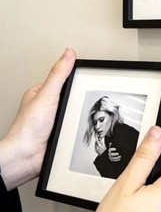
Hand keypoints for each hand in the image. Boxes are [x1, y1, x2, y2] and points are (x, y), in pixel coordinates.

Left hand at [0, 48, 75, 189]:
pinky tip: (76, 129)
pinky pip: (75, 127)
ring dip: (77, 117)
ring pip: (75, 113)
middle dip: (77, 101)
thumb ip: (58, 74)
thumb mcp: (46, 95)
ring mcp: (54, 122)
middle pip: (71, 98)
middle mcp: (47, 107)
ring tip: (74, 118)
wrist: (26, 157)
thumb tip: (68, 54)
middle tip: (76, 104)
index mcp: (40, 94)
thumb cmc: (27, 128)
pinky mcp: (60, 134)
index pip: (62, 80)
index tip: (84, 79)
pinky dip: (78, 128)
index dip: (74, 80)